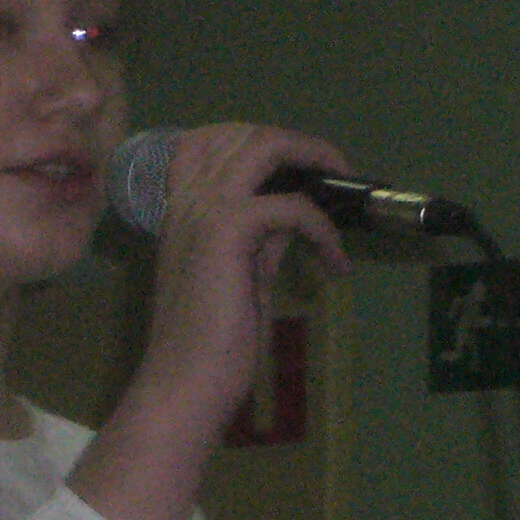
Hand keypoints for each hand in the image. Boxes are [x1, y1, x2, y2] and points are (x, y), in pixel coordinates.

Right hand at [69, 124, 350, 519]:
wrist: (182, 385)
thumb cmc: (206, 346)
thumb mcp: (238, 277)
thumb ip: (258, 240)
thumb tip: (293, 212)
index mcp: (180, 212)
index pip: (203, 141)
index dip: (254, 140)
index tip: (296, 169)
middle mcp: (186, 202)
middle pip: (241, 133)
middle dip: (296, 144)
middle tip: (332, 174)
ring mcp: (203, 213)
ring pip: (262, 147)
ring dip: (311, 159)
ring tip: (339, 186)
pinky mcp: (227, 234)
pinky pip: (290, 206)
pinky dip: (322, 229)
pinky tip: (334, 263)